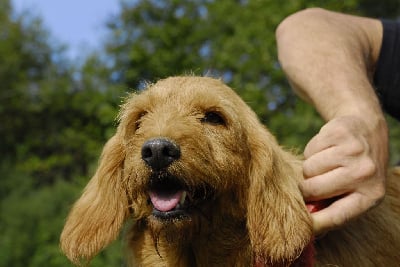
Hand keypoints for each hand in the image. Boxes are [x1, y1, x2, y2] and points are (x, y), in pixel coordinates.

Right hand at [300, 116, 387, 233]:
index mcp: (371, 195)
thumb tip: (310, 226)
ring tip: (326, 163)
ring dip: (311, 167)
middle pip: (314, 189)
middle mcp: (365, 173)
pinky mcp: (340, 133)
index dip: (317, 223)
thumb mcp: (355, 191)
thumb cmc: (356, 168)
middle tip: (314, 182)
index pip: (338, 216)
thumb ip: (334, 207)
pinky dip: (312, 150)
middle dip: (307, 187)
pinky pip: (309, 150)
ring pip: (308, 168)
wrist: (367, 129)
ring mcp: (353, 151)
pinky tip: (327, 148)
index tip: (302, 228)